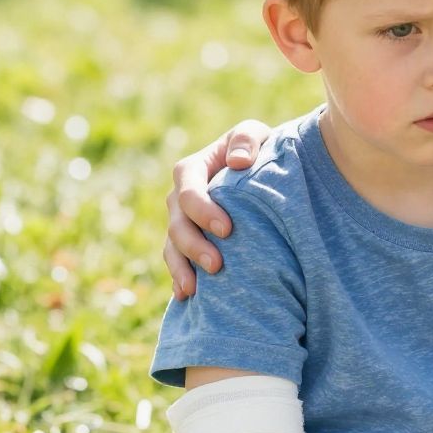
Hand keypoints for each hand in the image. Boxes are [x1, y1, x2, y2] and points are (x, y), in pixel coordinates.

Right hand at [163, 120, 270, 298]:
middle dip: (193, 246)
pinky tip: (186, 298)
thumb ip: (246, 139)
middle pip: (177, 225)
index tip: (227, 229)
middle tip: (217, 265)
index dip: (202, 211)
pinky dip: (179, 279)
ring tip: (195, 289)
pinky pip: (178, 264)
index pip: (188, 192)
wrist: (260, 173)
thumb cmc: (257, 150)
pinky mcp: (189, 244)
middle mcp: (180, 199)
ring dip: (181, 269)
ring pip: (172, 248)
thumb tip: (239, 161)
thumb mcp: (256, 134)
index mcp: (191, 171)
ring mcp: (181, 224)